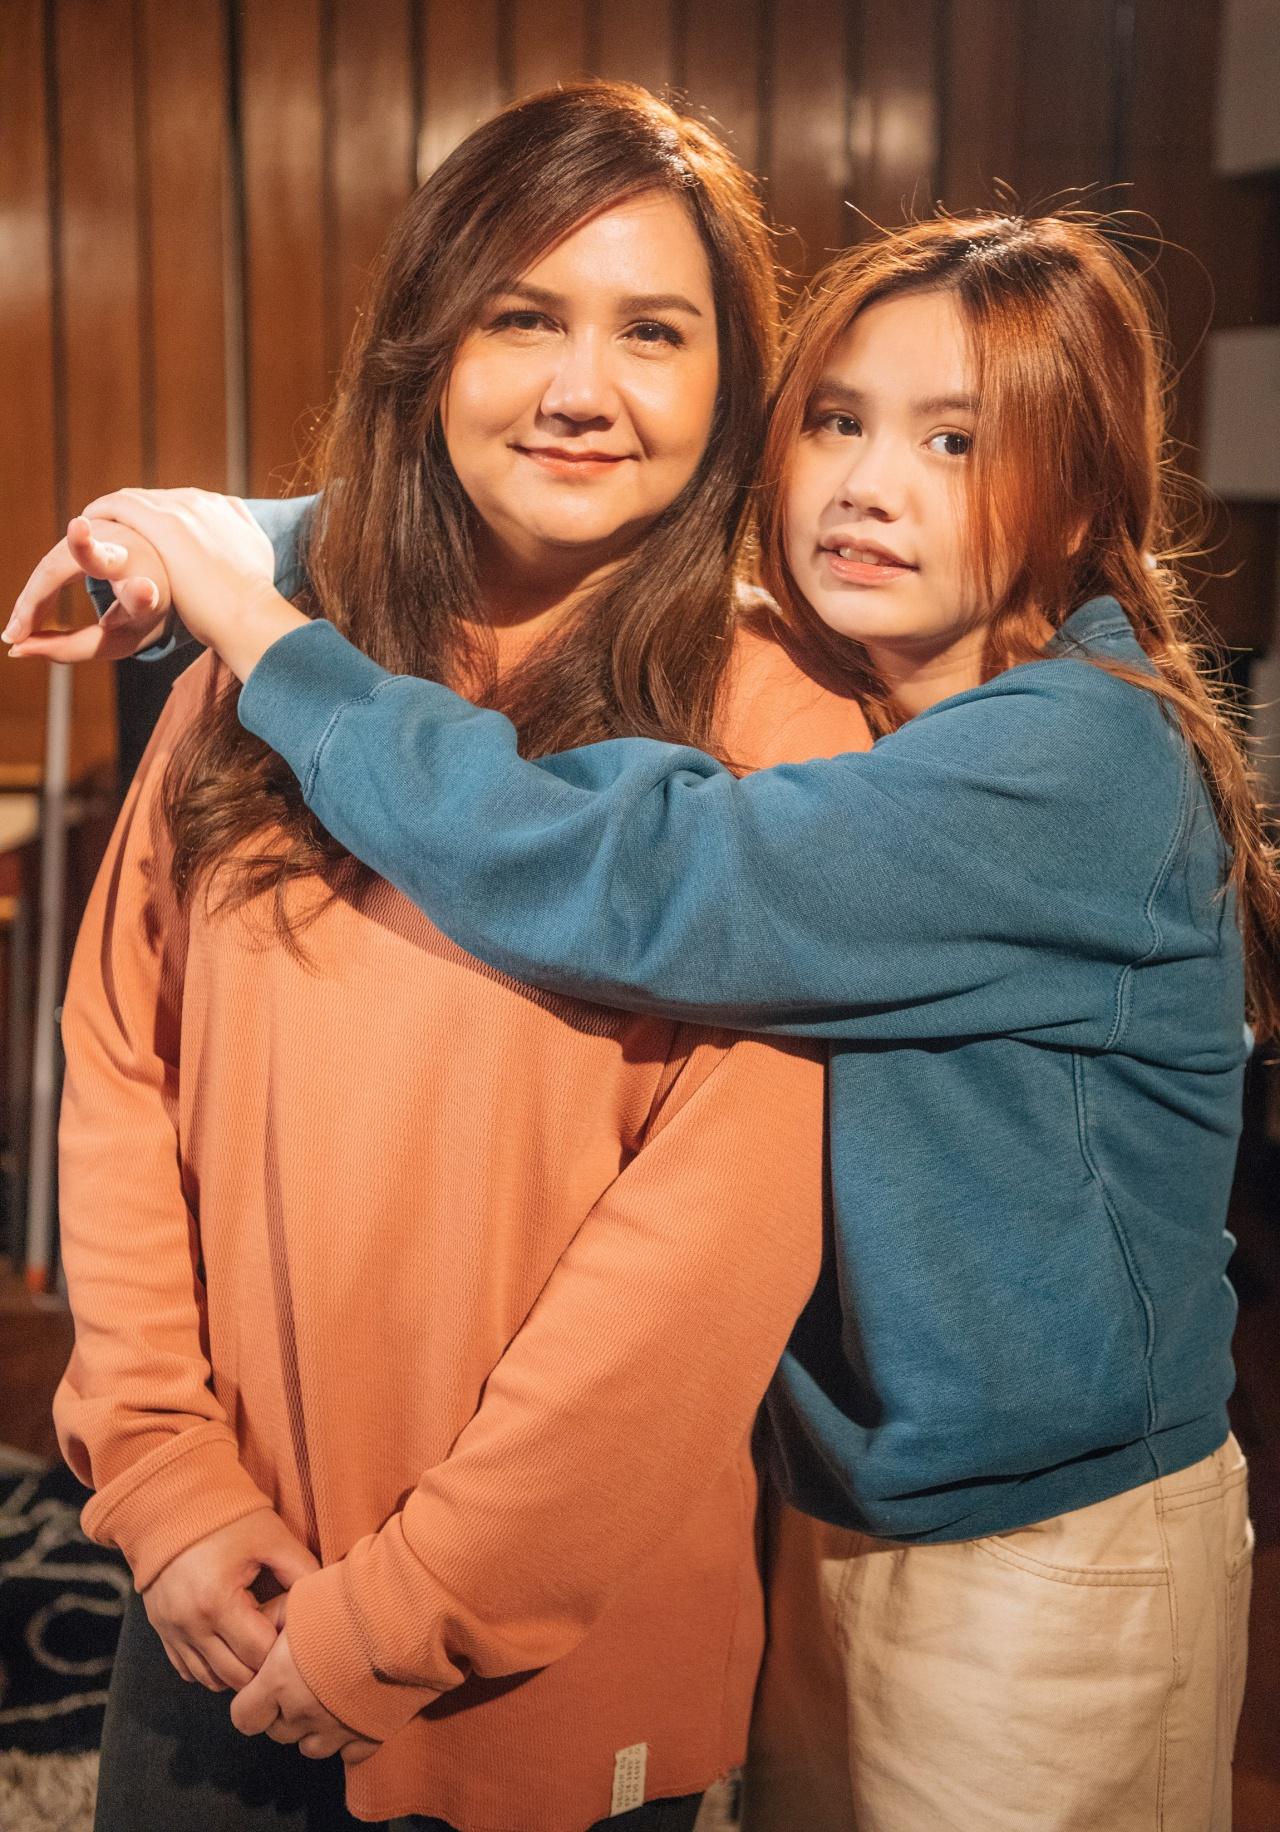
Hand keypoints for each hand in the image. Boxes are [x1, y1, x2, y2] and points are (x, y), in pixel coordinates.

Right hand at [4, 516, 171, 661]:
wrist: (160, 570)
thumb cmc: (137, 613)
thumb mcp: (116, 641)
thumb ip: (71, 648)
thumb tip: (15, 649)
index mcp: (152, 592)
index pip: (145, 594)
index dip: (141, 594)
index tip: (142, 589)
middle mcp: (134, 556)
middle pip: (89, 565)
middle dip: (46, 593)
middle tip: (14, 632)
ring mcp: (114, 531)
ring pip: (58, 562)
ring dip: (33, 599)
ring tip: (16, 631)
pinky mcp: (94, 520)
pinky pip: (53, 557)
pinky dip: (37, 585)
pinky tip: (24, 614)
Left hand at [73, 486, 305, 680]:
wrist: (248, 615)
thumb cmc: (253, 605)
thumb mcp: (260, 563)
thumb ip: (245, 541)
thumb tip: (239, 544)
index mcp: (226, 509)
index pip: (183, 505)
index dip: (161, 520)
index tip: (147, 540)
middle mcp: (203, 502)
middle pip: (156, 499)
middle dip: (136, 516)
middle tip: (115, 536)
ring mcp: (181, 509)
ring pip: (135, 499)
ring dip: (114, 513)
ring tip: (96, 531)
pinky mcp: (160, 522)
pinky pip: (118, 505)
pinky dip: (101, 512)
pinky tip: (88, 529)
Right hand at [141, 1508, 318, 1692]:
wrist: (172, 1504)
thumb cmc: (225, 1518)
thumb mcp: (270, 1537)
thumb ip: (301, 1570)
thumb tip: (321, 1600)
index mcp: (216, 1602)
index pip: (259, 1653)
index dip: (280, 1645)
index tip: (289, 1624)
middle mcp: (189, 1625)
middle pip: (235, 1676)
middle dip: (261, 1664)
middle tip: (276, 1636)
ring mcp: (171, 1631)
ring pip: (210, 1680)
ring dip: (236, 1671)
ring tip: (254, 1641)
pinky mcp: (162, 1631)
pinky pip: (189, 1670)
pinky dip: (211, 1668)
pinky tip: (230, 1645)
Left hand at [232, 1607, 379, 1766]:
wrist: (404, 1613)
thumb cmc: (348, 1599)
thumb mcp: (298, 1598)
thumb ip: (273, 1624)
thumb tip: (260, 1632)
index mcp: (279, 1682)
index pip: (244, 1718)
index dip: (250, 1703)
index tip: (262, 1687)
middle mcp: (304, 1713)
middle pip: (279, 1733)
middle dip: (284, 1712)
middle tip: (302, 1682)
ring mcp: (338, 1729)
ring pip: (311, 1748)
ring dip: (314, 1728)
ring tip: (329, 1697)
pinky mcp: (371, 1735)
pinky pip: (350, 1754)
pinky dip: (349, 1737)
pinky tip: (356, 1710)